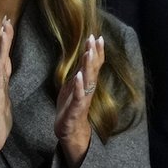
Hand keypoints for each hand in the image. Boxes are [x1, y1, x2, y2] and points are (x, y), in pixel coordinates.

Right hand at [0, 17, 13, 167]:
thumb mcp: (2, 96)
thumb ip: (2, 80)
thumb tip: (2, 65)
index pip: (4, 57)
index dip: (6, 40)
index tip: (7, 21)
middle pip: (0, 57)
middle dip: (3, 39)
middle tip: (5, 20)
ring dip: (0, 51)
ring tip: (2, 35)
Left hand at [55, 35, 103, 167]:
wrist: (70, 130)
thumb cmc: (71, 106)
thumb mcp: (74, 86)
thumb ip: (80, 72)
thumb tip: (84, 55)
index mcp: (86, 83)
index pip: (93, 64)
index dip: (96, 51)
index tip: (98, 36)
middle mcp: (87, 89)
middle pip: (93, 69)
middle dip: (94, 53)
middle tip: (95, 38)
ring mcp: (83, 98)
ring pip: (87, 80)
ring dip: (88, 66)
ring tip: (88, 52)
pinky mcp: (76, 108)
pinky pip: (79, 95)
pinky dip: (79, 85)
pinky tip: (78, 75)